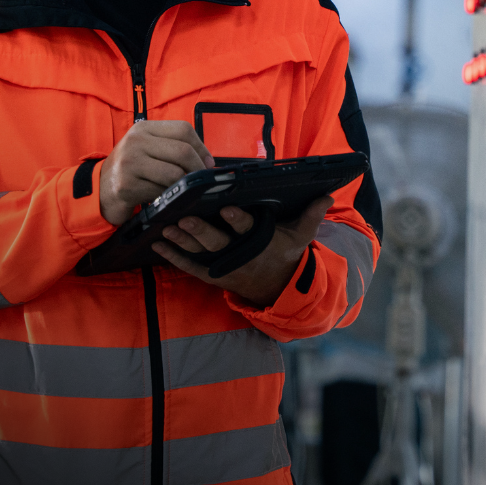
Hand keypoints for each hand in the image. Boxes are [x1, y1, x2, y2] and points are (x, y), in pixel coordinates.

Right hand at [99, 121, 213, 225]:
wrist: (100, 189)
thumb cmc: (133, 169)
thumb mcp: (149, 149)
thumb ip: (174, 148)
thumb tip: (210, 163)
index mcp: (144, 128)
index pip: (183, 129)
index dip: (201, 148)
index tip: (208, 164)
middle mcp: (135, 141)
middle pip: (182, 151)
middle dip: (198, 168)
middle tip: (202, 181)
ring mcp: (129, 163)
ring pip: (175, 173)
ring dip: (184, 185)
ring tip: (183, 190)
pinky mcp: (127, 185)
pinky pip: (161, 191)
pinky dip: (170, 197)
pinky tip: (166, 198)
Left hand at [152, 196, 332, 306]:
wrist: (277, 288)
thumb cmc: (286, 254)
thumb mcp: (301, 236)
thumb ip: (311, 215)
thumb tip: (327, 196)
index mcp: (260, 240)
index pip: (248, 228)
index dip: (237, 219)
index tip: (227, 208)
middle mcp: (239, 252)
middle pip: (218, 242)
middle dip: (200, 230)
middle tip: (184, 218)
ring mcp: (224, 264)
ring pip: (200, 253)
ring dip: (182, 241)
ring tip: (165, 227)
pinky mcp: (212, 273)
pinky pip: (190, 266)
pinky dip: (173, 256)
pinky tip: (158, 243)